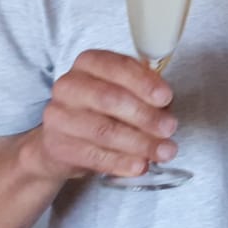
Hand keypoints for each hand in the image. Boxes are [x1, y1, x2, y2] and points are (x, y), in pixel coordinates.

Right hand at [18, 49, 178, 180]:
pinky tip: (140, 165)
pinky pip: (93, 156)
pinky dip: (121, 162)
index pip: (118, 66)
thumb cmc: (102, 108)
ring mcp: (59, 116)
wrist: (63, 140)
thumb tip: (166, 106)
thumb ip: (146, 92)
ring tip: (163, 152)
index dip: (144, 83)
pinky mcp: (57, 146)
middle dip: (145, 116)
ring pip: (104, 130)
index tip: (166, 98)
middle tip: (169, 128)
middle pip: (110, 99)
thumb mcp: (125, 90)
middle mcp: (69, 85)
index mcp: (89, 62)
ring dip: (139, 143)